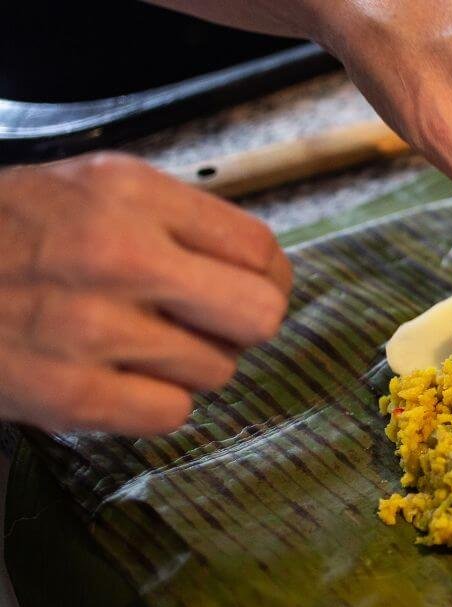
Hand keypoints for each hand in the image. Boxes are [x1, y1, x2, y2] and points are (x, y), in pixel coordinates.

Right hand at [0, 153, 291, 435]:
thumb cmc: (12, 232)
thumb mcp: (95, 188)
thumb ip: (180, 220)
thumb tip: (264, 271)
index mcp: (130, 195)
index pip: (260, 250)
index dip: (267, 279)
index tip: (250, 288)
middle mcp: (118, 256)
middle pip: (259, 316)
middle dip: (241, 326)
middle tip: (207, 324)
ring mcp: (92, 329)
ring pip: (217, 371)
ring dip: (188, 364)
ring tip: (136, 343)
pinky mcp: (69, 394)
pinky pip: (170, 414)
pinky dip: (153, 402)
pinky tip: (118, 376)